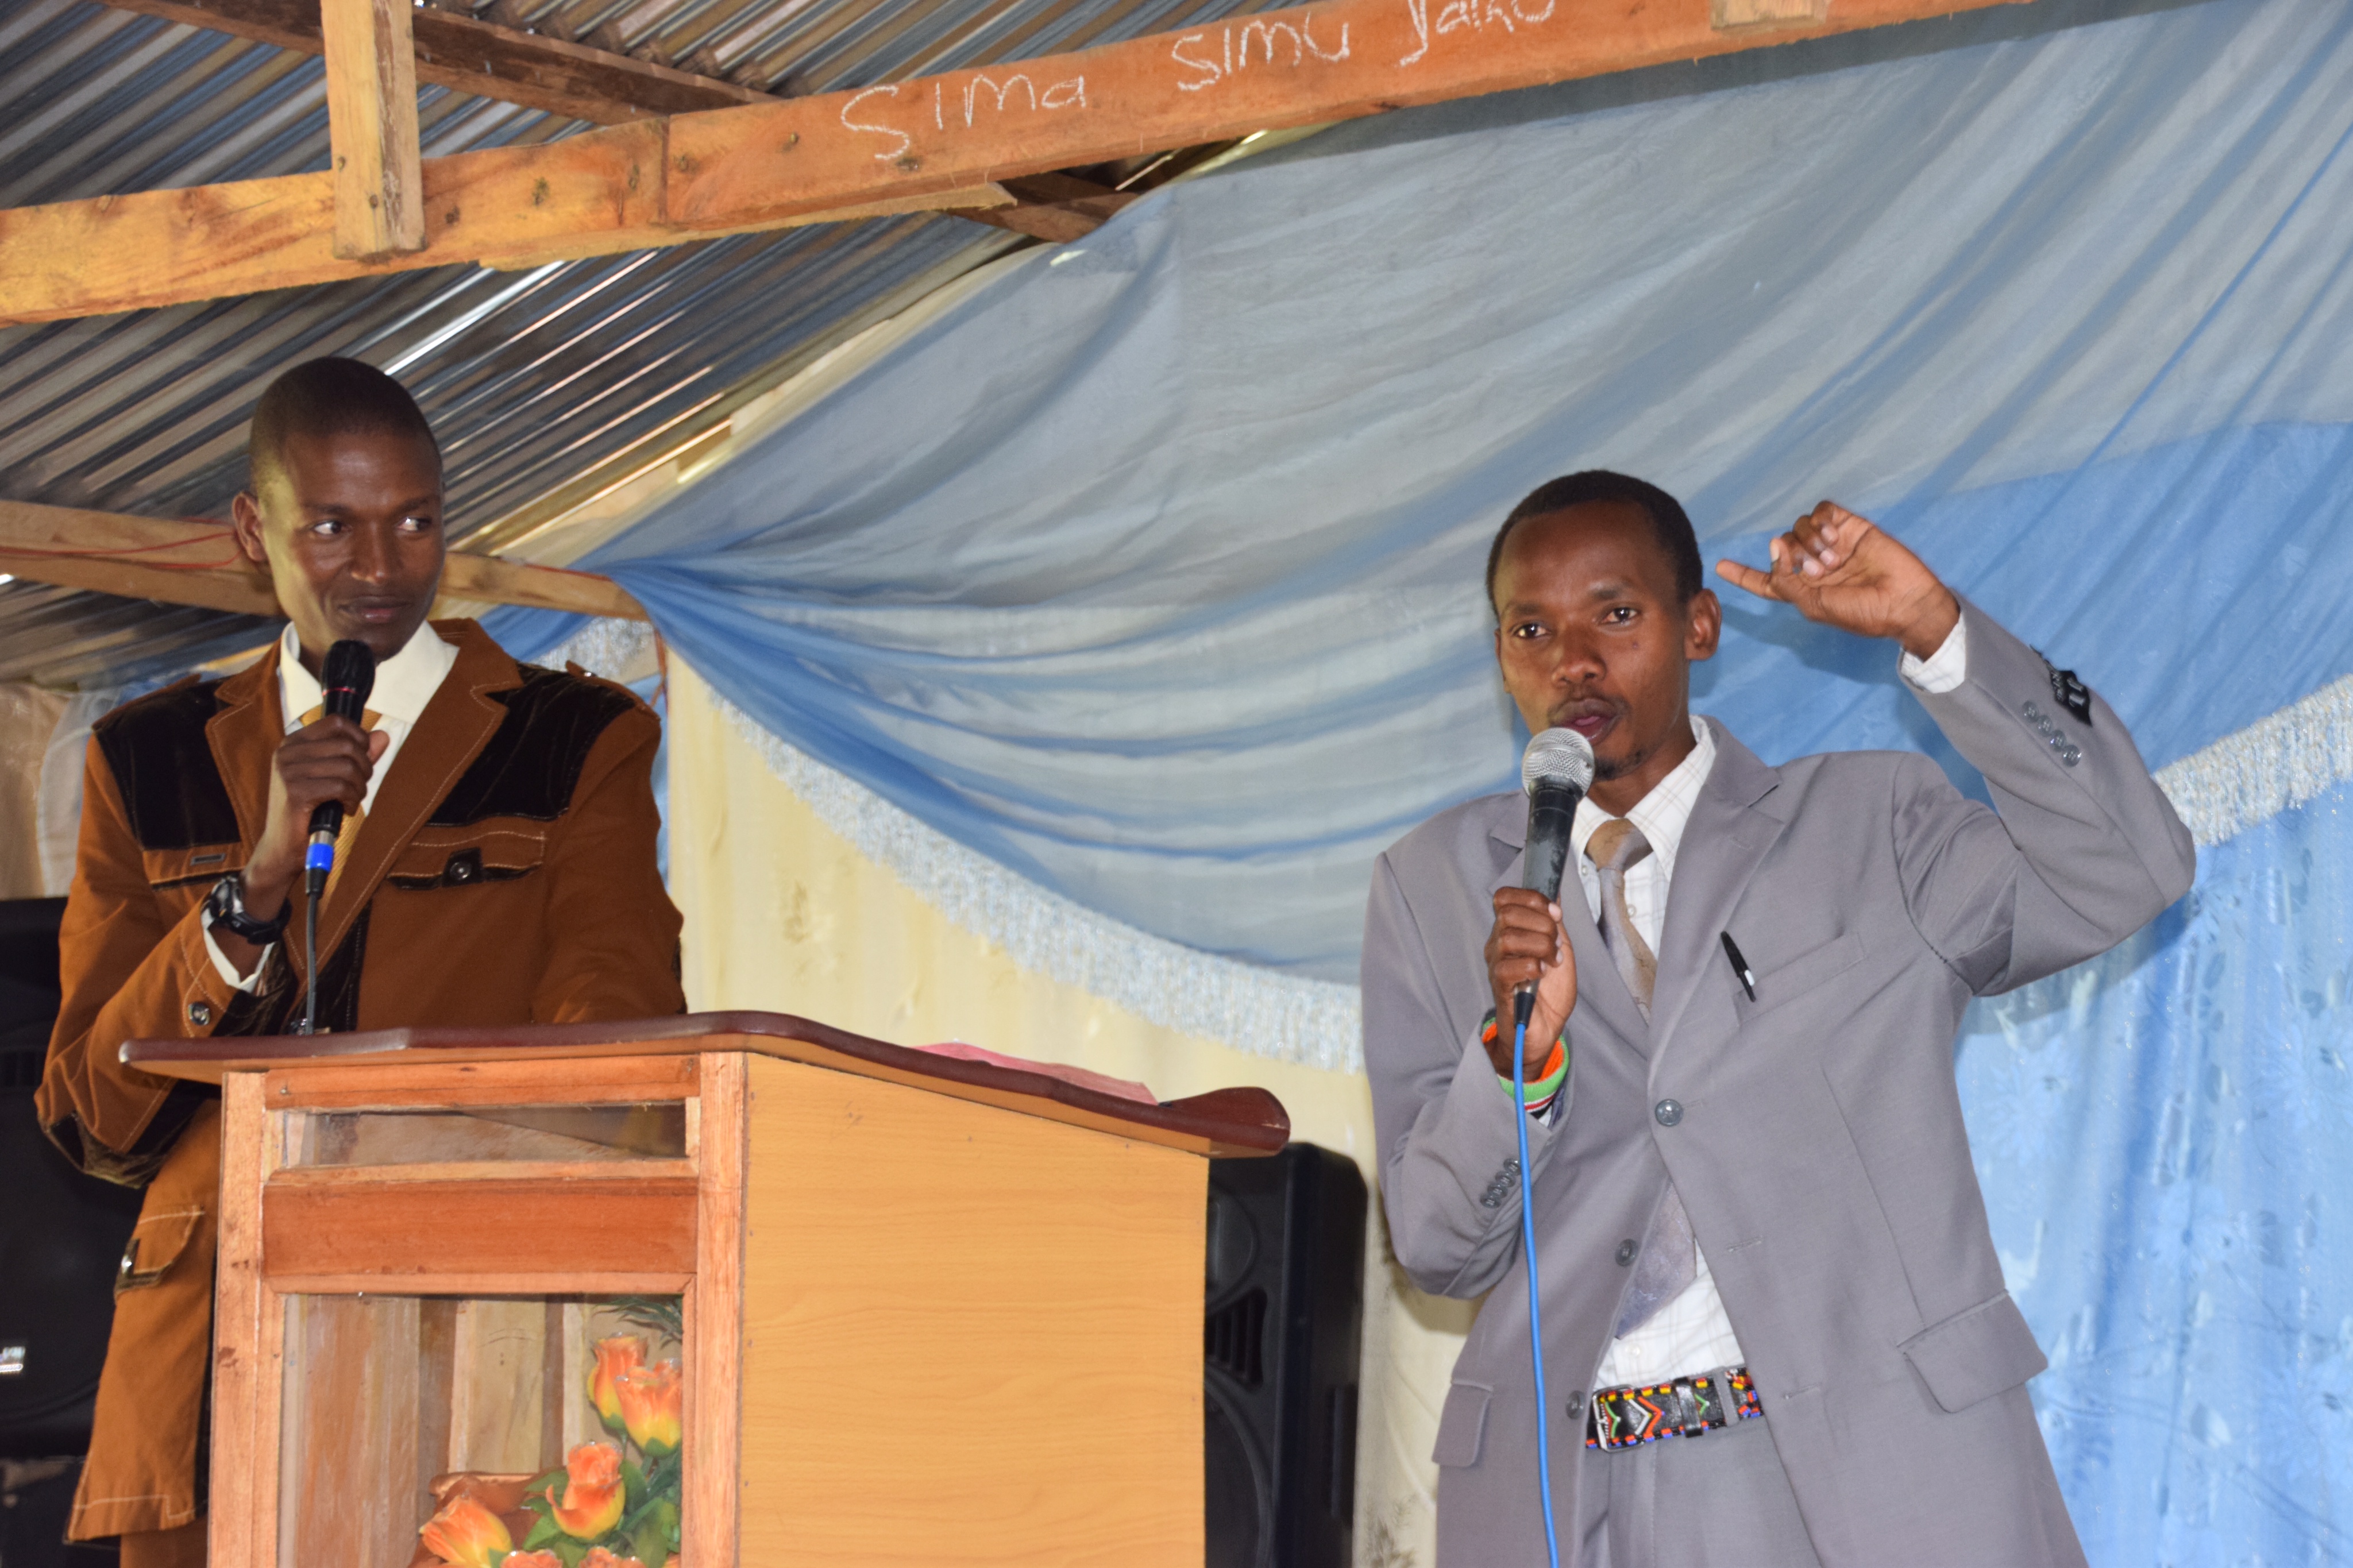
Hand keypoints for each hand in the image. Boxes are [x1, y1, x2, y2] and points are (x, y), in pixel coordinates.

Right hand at [215, 718, 387, 974]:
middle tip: (358, 787)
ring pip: (348, 767)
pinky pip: (341, 786)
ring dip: (359, 787)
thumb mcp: (332, 777)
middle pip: (347, 744)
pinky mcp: (295, 793)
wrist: (281, 848)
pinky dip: (351, 799)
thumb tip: (382, 736)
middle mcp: (287, 753)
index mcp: (293, 743)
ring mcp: (288, 771)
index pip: (336, 722)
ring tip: (350, 800)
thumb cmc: (308, 812)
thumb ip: (357, 755)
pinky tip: (344, 809)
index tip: (362, 760)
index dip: (359, 738)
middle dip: (364, 768)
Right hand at [1484, 888, 1575, 1076]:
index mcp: (1510, 930)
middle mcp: (1498, 944)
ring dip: (1540, 947)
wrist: (1545, 1028)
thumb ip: (1554, 923)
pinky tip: (1542, 975)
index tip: (1555, 913)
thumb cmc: (1549, 991)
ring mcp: (1496, 965)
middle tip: (1556, 945)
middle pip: (1507, 913)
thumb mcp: (1560, 948)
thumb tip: (1555, 893)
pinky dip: (1533, 967)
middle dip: (1541, 924)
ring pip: (1508, 937)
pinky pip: (1509, 967)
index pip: (1505, 897)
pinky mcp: (1500, 987)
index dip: (1531, 898)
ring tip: (1552, 962)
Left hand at [1714, 501, 1959, 659]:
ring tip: (1832, 558)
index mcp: (1803, 590)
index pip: (1766, 581)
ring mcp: (1832, 546)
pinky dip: (1820, 520)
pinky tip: (1833, 537)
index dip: (1743, 574)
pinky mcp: (1850, 527)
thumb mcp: (1816, 606)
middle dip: (1792, 556)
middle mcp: (1814, 566)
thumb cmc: (1863, 613)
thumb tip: (1773, 548)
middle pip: (1781, 547)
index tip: (1719, 567)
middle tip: (1818, 570)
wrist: (1906, 601)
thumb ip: (1788, 583)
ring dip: (1808, 540)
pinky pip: (1822, 511)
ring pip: (1799, 527)